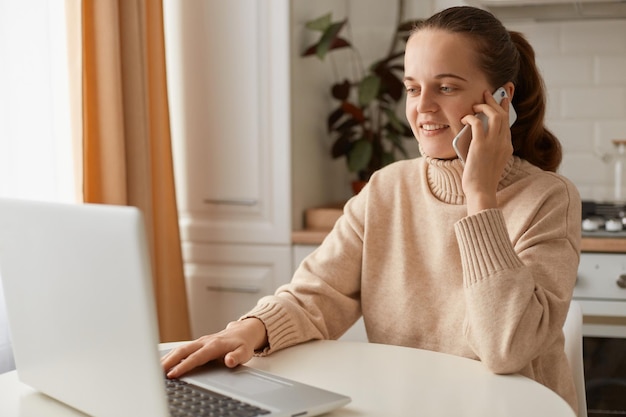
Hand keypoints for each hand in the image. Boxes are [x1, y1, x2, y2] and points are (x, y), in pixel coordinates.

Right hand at [161, 317, 267, 377]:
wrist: (242, 332)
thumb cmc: (242, 344)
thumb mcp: (245, 352)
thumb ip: (237, 357)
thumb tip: (229, 360)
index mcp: (215, 345)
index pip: (196, 357)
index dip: (184, 365)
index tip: (174, 374)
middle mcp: (204, 342)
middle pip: (183, 350)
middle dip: (169, 361)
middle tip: (156, 371)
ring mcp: (199, 342)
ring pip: (180, 349)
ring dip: (167, 358)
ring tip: (154, 369)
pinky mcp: (196, 344)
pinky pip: (181, 349)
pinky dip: (170, 355)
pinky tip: (162, 363)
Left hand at [461, 90, 513, 213]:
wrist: (481, 191)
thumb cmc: (482, 180)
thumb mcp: (490, 162)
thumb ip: (489, 149)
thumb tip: (476, 137)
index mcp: (507, 147)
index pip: (507, 123)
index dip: (505, 109)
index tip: (502, 99)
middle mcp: (503, 143)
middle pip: (503, 115)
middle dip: (495, 102)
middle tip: (486, 94)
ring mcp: (494, 144)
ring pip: (495, 116)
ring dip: (485, 107)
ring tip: (476, 105)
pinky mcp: (481, 146)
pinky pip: (477, 124)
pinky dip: (470, 118)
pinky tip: (464, 118)